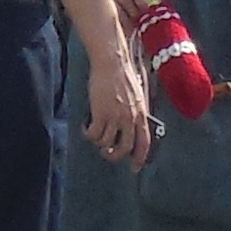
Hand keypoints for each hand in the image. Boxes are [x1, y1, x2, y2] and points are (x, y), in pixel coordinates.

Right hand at [86, 46, 155, 167]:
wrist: (112, 62)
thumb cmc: (123, 75)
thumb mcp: (138, 95)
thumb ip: (137, 112)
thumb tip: (134, 125)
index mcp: (142, 114)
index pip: (144, 143)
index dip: (140, 158)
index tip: (134, 168)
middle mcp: (130, 119)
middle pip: (124, 148)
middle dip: (114, 155)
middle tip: (106, 153)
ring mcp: (115, 117)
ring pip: (106, 143)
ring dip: (99, 143)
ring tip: (94, 134)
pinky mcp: (100, 113)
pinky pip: (93, 134)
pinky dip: (87, 134)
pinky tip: (85, 127)